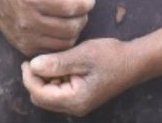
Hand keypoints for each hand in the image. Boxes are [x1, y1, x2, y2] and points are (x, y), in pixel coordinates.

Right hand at [0, 0, 94, 56]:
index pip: (70, 6)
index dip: (85, 3)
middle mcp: (29, 20)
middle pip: (70, 27)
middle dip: (82, 18)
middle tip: (81, 10)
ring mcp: (27, 37)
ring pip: (65, 42)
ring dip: (75, 30)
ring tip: (72, 18)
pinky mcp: (26, 48)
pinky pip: (55, 50)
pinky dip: (63, 41)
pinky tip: (61, 29)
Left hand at [21, 38, 139, 116]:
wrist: (134, 61)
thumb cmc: (110, 56)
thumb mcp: (83, 55)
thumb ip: (57, 62)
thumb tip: (33, 65)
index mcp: (75, 100)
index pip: (40, 94)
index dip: (29, 78)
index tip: (27, 60)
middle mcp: (74, 107)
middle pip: (41, 98)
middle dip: (35, 80)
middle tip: (37, 59)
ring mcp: (78, 104)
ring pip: (48, 96)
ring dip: (44, 79)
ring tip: (51, 60)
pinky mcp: (80, 97)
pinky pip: (58, 92)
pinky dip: (54, 79)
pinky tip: (60, 64)